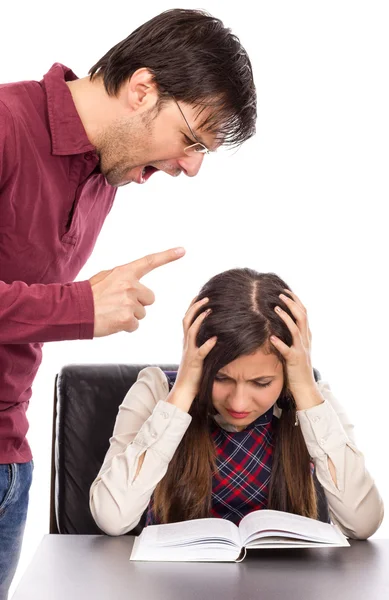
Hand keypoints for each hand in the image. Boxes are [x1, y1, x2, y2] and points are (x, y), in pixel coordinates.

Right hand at [90, 247, 184, 336]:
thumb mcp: (104, 278)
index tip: (182, 250)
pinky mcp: (127, 319)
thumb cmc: (88, 295)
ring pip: (141, 313)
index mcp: (124, 272)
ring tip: (112, 312)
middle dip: (138, 303)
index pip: (149, 262)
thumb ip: (122, 279)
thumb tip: (134, 286)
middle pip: (149, 298)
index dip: (167, 256)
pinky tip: (112, 321)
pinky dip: (125, 327)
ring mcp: (129, 302)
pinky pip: (135, 325)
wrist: (73, 310)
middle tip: (118, 305)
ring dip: (129, 315)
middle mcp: (130, 285)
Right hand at [167, 297, 216, 411]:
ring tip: (210, 310)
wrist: (183, 391)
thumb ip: (201, 345)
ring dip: (201, 320)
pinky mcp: (195, 363)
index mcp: (187, 342)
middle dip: (196, 307)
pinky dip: (208, 344)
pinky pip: (201, 352)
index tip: (201, 295)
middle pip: (187, 320)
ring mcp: (190, 353)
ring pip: (192, 332)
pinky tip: (215, 338)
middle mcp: (186, 344)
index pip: (187, 319)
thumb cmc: (193, 374)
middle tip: (207, 297)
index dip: (192, 306)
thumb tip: (214, 335)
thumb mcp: (197, 356)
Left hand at [270, 290, 322, 409]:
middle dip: (292, 303)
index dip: (296, 301)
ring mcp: (301, 350)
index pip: (304, 313)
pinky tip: (271, 337)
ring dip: (286, 317)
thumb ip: (293, 336)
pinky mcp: (294, 360)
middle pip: (302, 316)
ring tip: (276, 308)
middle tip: (280, 294)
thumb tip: (283, 322)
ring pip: (296, 329)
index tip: (285, 291)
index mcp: (306, 336)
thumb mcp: (297, 348)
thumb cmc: (297, 368)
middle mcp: (305, 340)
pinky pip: (287, 350)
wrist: (305, 388)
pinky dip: (280, 343)